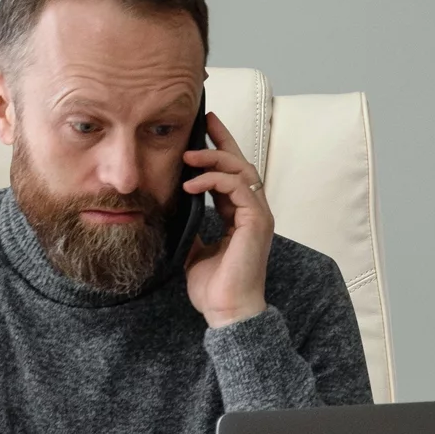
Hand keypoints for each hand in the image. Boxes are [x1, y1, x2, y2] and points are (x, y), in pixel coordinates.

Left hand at [181, 112, 272, 328]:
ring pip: (241, 171)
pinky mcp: (256, 222)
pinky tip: (192, 185)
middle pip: (241, 164)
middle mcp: (253, 212)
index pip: (231, 176)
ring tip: (188, 157)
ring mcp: (258, 216)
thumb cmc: (214, 290)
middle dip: (222, 140)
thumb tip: (176, 214)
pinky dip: (214, 181)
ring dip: (214, 159)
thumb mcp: (195, 252)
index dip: (219, 151)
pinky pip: (237, 188)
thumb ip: (193, 229)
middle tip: (205, 121)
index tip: (204, 131)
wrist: (227, 312)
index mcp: (241, 217)